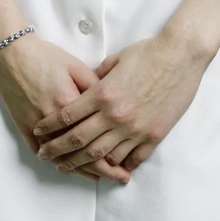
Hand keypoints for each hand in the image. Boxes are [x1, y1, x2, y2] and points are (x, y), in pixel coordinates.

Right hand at [0, 34, 131, 184]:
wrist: (11, 54)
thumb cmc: (45, 56)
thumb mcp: (75, 65)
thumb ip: (95, 85)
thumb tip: (112, 104)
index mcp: (71, 102)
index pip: (96, 135)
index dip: (114, 153)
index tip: (128, 162)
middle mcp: (55, 120)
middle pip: (82, 152)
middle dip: (104, 169)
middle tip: (120, 177)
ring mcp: (38, 128)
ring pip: (63, 158)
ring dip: (82, 170)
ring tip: (100, 177)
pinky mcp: (25, 129)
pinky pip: (44, 154)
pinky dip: (58, 163)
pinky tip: (71, 169)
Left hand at [31, 31, 207, 175]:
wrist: (181, 55)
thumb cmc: (149, 52)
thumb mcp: (116, 60)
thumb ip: (98, 77)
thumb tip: (85, 88)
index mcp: (103, 94)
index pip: (67, 116)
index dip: (49, 126)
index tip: (38, 131)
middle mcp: (115, 115)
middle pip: (78, 141)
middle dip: (58, 151)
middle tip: (45, 156)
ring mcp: (135, 128)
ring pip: (102, 155)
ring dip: (82, 163)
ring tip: (69, 167)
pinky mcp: (153, 135)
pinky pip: (131, 158)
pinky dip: (118, 165)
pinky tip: (109, 168)